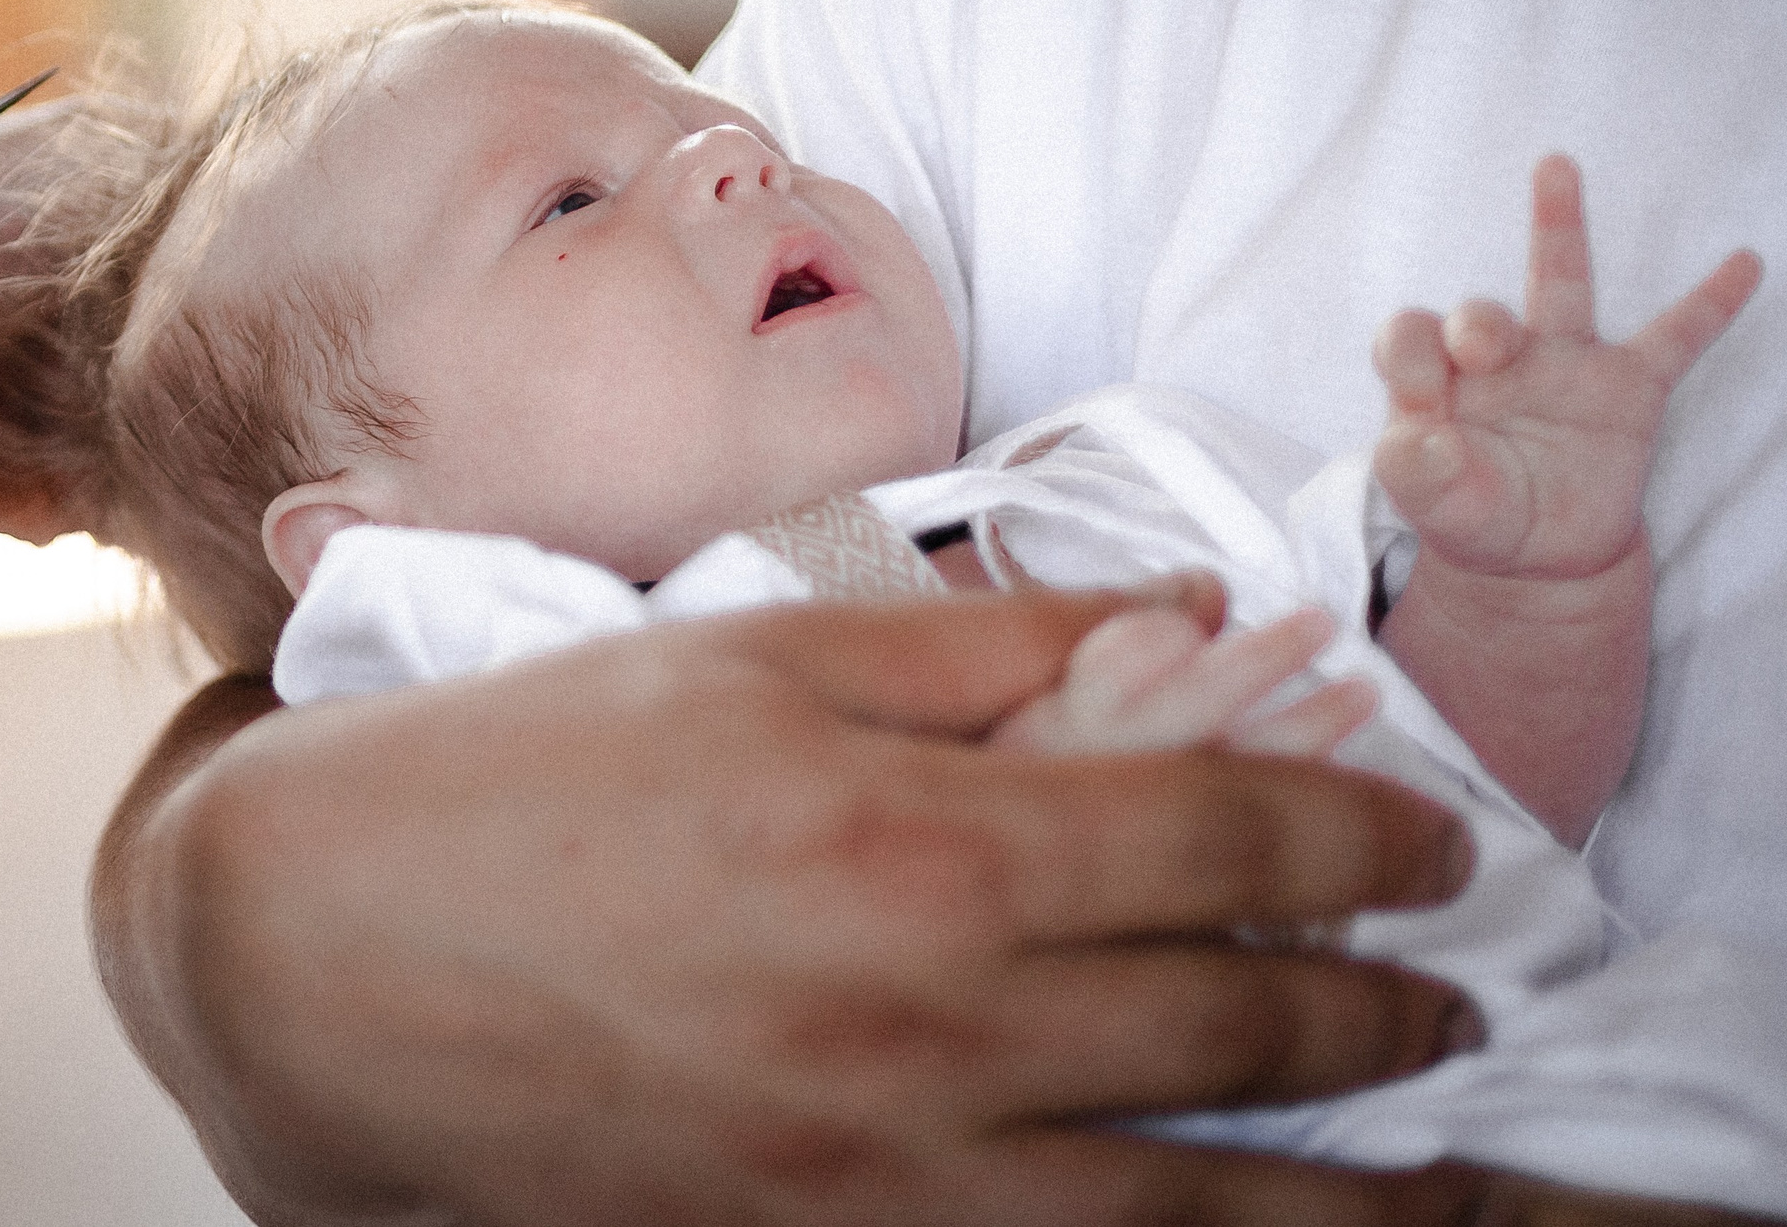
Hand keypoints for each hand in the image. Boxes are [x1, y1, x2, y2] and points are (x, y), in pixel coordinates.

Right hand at [102, 589, 1487, 1224]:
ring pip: (1188, 1209)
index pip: (1228, 835)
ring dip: (1352, 1198)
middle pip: (1237, 1023)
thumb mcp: (759, 656)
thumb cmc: (535, 773)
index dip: (1364, 834)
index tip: (1436, 840)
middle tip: (1459, 996)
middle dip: (1385, 1012)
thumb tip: (1177, 618)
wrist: (326, 954)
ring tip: (1446, 1184)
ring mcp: (881, 1168)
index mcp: (923, 835)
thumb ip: (989, 645)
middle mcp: (932, 1020)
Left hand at [1372, 154, 1757, 582]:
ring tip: (1554, 167)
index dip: (1408, 354)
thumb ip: (1415, 475)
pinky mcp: (1627, 390)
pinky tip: (1743, 262)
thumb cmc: (1473, 515)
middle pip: (1475, 316)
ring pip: (1557, 285)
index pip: (1406, 339)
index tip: (1420, 406)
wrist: (1537, 559)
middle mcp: (1493, 363)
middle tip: (1482, 348)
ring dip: (1554, 226)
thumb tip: (1414, 439)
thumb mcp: (1433, 507)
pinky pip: (1675, 339)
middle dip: (1475, 323)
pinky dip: (1709, 303)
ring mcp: (1562, 367)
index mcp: (1433, 386)